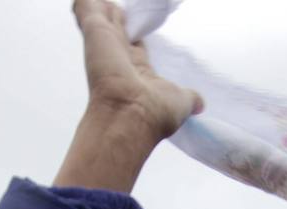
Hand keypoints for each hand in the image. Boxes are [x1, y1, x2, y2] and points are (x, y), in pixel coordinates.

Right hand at [75, 0, 200, 141]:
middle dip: (118, 18)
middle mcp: (118, 59)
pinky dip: (86, 2)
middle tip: (119, 8)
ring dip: (101, 7)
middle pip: (117, 30)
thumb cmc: (154, 115)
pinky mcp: (95, 32)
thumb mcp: (180, 102)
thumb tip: (200, 104)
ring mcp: (104, 45)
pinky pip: (87, 8)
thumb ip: (189, 98)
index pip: (134, 47)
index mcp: (137, 72)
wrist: (130, 118)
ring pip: (101, 17)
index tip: (137, 26)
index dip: (136, 36)